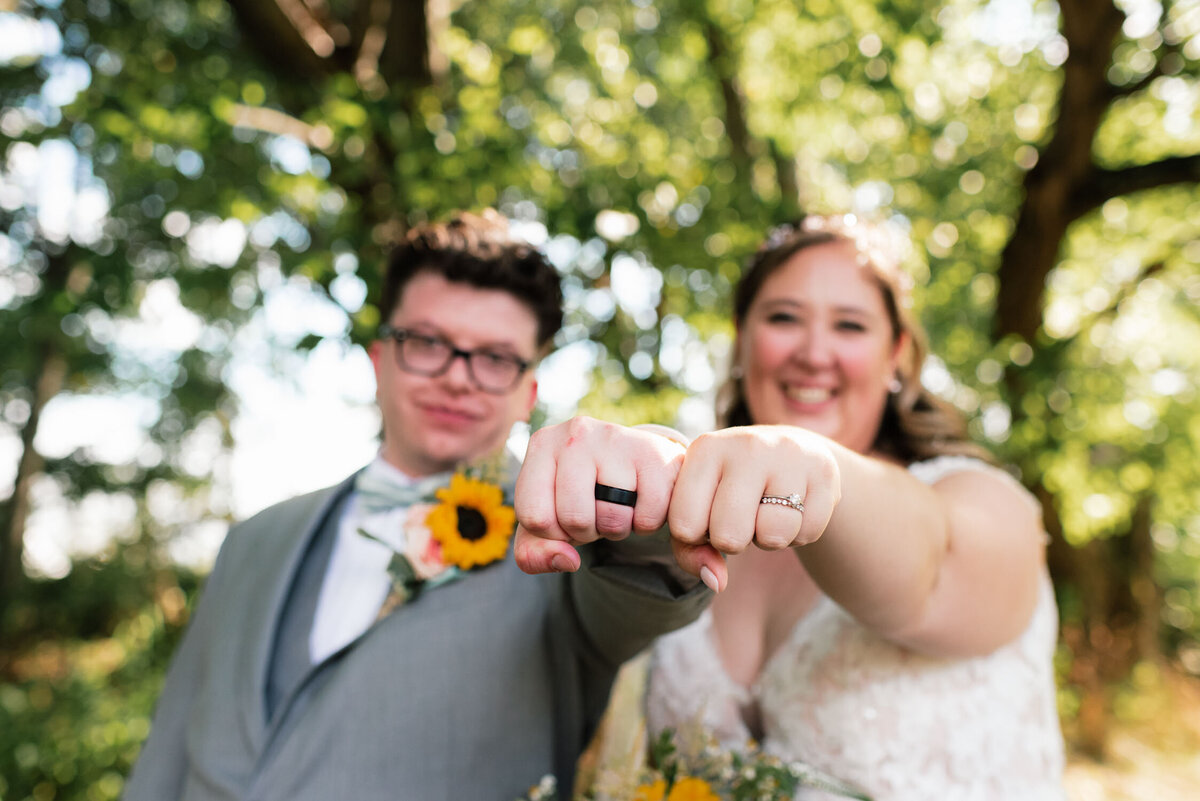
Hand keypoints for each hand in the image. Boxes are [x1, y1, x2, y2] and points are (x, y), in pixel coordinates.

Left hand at [513, 416, 690, 574]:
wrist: (639, 460)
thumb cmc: (584, 492)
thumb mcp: (548, 520)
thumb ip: (534, 553)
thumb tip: (567, 560)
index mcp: (542, 446)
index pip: (534, 517)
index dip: (553, 533)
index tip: (565, 517)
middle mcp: (575, 434)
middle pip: (574, 518)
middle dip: (588, 532)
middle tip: (597, 511)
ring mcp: (615, 438)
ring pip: (612, 519)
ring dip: (618, 529)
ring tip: (619, 504)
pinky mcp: (652, 452)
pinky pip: (647, 518)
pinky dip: (646, 523)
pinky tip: (642, 500)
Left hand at [668, 425, 840, 558]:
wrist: (789, 453)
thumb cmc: (731, 490)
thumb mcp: (699, 508)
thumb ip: (690, 550)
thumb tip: (716, 582)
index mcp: (705, 449)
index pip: (684, 524)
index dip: (696, 537)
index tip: (706, 518)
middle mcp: (745, 445)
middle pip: (728, 535)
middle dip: (734, 541)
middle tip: (741, 519)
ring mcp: (788, 455)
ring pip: (773, 536)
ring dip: (769, 540)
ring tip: (767, 513)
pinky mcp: (824, 470)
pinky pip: (808, 533)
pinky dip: (799, 535)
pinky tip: (793, 510)